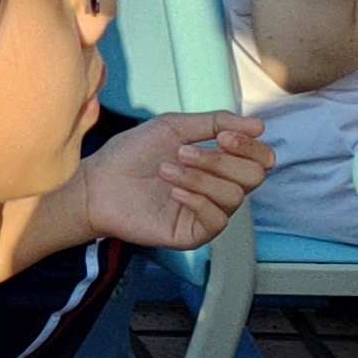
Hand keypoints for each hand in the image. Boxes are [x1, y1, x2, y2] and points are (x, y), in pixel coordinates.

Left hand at [66, 113, 270, 255]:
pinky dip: (196, 200)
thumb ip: (215, 123)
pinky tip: (172, 191)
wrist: (97, 183)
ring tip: (166, 169)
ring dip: (200, 177)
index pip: (259, 159)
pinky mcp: (193, 234)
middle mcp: (217, 189)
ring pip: (234, 196)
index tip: (224, 136)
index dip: (249, 147)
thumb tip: (259, 126)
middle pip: (254, 177)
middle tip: (185, 152)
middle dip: (221, 160)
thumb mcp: (174, 127)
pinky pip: (216, 220)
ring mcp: (206, 213)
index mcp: (218, 164)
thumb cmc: (131, 154)